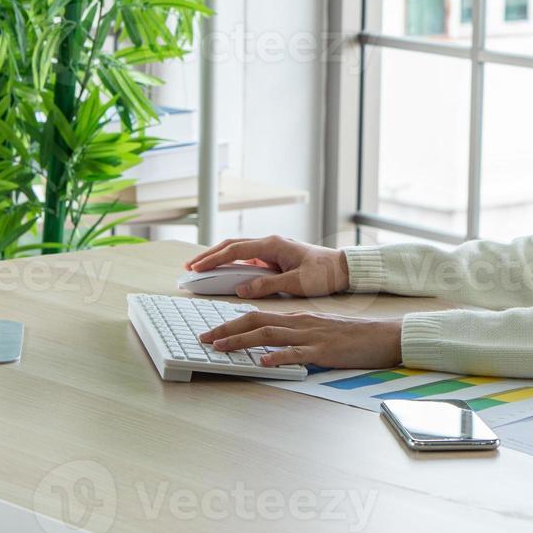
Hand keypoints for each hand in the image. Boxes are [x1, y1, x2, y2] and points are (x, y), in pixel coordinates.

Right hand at [183, 235, 349, 297]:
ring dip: (219, 258)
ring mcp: (272, 250)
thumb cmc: (323, 273)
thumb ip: (267, 285)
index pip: (236, 250)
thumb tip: (242, 289)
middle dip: (209, 255)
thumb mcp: (296, 282)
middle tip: (190, 267)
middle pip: (232, 246)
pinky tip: (223, 272)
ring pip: (238, 251)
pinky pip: (248, 259)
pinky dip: (232, 264)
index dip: (214, 259)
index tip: (197, 267)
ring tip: (200, 269)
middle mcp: (270, 243)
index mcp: (273, 245)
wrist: (342, 268)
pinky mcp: (275, 258)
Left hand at [197, 311, 402, 368]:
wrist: (382, 336)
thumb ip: (296, 335)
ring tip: (220, 348)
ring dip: (242, 341)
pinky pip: (297, 353)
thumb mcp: (319, 331)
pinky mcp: (324, 351)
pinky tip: (263, 362)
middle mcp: (300, 323)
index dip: (231, 323)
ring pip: (269, 334)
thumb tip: (272, 344)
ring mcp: (311, 336)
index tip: (212, 331)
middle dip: (226, 330)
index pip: (257, 315)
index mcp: (297, 318)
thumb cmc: (352, 336)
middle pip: (256, 321)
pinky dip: (277, 357)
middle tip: (204, 338)